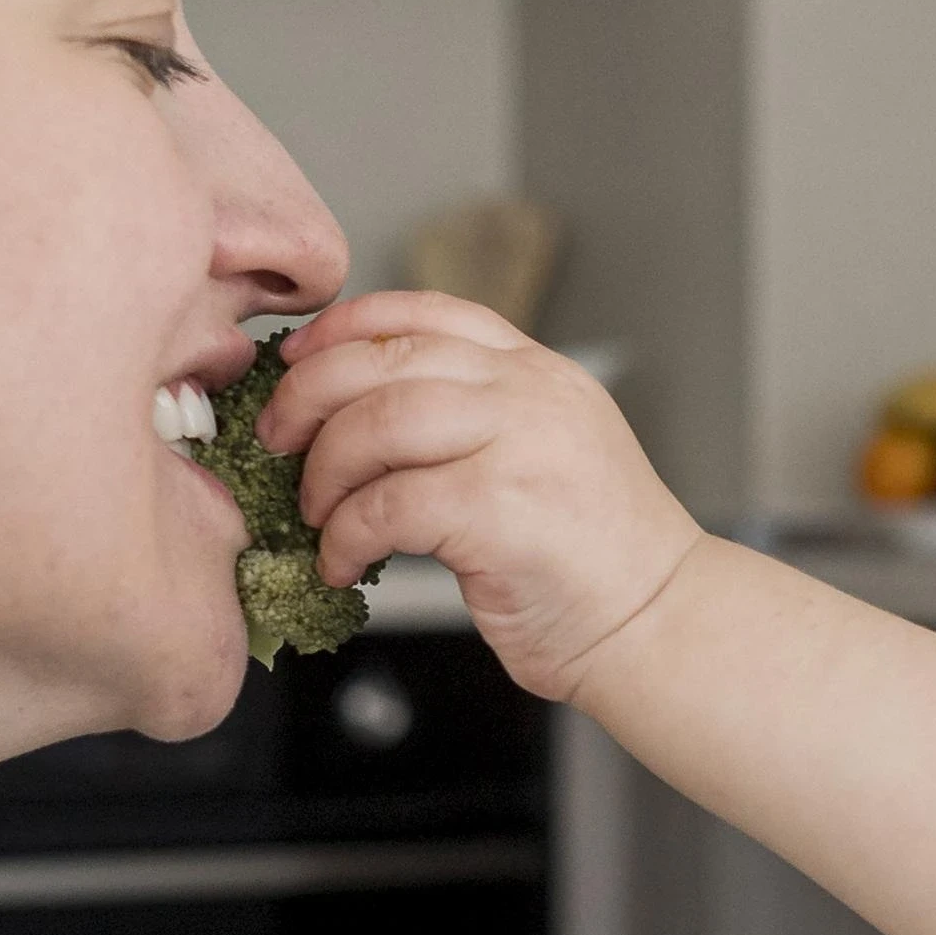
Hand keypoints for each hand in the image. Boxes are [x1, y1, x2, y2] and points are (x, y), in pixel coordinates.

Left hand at [264, 292, 708, 700]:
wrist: (658, 623)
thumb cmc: (589, 559)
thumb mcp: (541, 453)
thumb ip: (472, 417)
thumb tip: (352, 413)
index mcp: (536, 370)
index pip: (424, 312)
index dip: (343, 328)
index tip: (296, 361)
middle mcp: (530, 393)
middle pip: (384, 358)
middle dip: (307, 398)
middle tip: (277, 443)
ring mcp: (521, 445)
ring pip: (377, 422)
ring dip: (324, 472)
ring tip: (316, 514)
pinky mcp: (502, 510)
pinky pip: (387, 505)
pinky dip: (346, 536)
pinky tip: (343, 562)